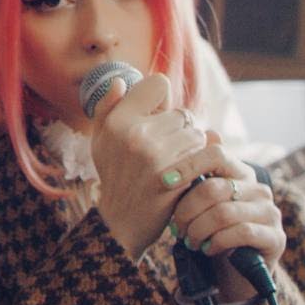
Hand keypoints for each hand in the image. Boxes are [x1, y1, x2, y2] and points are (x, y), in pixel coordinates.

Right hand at [91, 74, 205, 259]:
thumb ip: (107, 108)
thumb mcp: (100, 142)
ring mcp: (154, 156)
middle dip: (180, 130)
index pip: (159, 84)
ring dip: (192, 148)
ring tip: (177, 164)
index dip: (163, 100)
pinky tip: (189, 174)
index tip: (158, 116)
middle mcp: (135, 134)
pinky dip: (201, 164)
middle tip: (169, 150)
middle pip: (182, 113)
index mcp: (118, 121)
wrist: (121, 223)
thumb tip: (120, 81)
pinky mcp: (172, 176)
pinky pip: (203, 154)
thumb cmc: (115, 177)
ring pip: (196, 134)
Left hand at [169, 133, 285, 300]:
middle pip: (213, 188)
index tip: (165, 181)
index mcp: (240, 174)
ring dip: (198, 230)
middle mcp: (258, 189)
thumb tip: (200, 137)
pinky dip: (217, 242)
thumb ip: (195, 179)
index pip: (216, 154)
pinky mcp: (275, 237)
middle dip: (187, 210)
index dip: (189, 164)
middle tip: (176, 228)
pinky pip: (241, 232)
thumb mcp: (200, 205)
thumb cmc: (213, 234)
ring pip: (223, 213)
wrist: (235, 273)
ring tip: (190, 241)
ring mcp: (270, 212)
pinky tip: (208, 249)